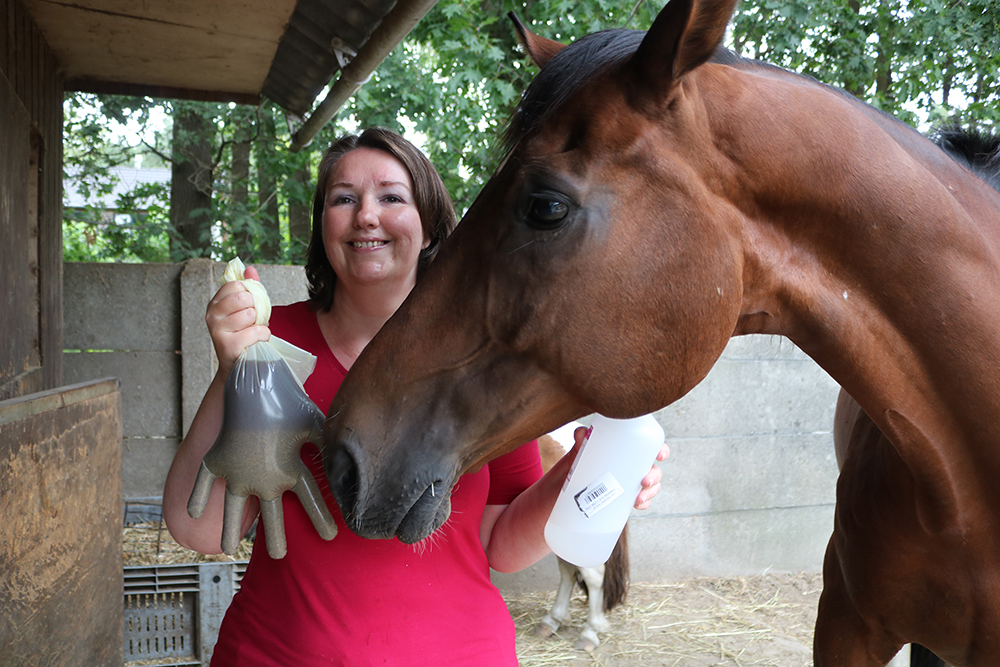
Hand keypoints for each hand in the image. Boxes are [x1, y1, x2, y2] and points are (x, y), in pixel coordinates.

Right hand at [187, 351, 336, 558]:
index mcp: (289, 469)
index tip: (331, 537)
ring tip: (229, 550)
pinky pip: (203, 482)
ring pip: (234, 510)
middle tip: (280, 555)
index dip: (322, 518)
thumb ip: (327, 444)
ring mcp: (237, 472)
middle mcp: (263, 478)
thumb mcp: (314, 422)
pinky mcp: (217, 460)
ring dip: (231, 530)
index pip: (310, 500)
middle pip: (271, 516)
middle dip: (277, 537)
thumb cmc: (289, 400)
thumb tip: (346, 459)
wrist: (255, 380)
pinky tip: (191, 515)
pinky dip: (196, 497)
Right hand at [205, 265, 270, 376]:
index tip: (248, 305)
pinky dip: (263, 335)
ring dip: (260, 324)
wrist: (237, 362)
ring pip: (251, 314)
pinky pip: (257, 331)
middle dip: (255, 308)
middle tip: (252, 320)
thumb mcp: (246, 308)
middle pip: (243, 297)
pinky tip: (255, 341)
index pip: (236, 284)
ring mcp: (218, 330)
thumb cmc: (243, 332)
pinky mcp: (229, 345)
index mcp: (215, 303)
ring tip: (252, 331)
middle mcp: (212, 315)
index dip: (250, 293)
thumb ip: (249, 287)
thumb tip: (250, 268)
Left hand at [566, 427, 668, 509]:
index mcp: (620, 450)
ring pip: (648, 486)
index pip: (647, 446)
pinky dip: (643, 504)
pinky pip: (638, 502)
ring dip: (650, 492)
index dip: (660, 449)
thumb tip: (582, 433)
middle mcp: (626, 466)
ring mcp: (624, 484)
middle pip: (652, 468)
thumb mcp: (572, 457)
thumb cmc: (566, 472)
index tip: (660, 455)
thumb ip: (579, 444)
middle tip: (644, 481)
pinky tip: (637, 506)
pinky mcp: (620, 501)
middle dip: (655, 475)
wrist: (553, 500)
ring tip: (638, 499)